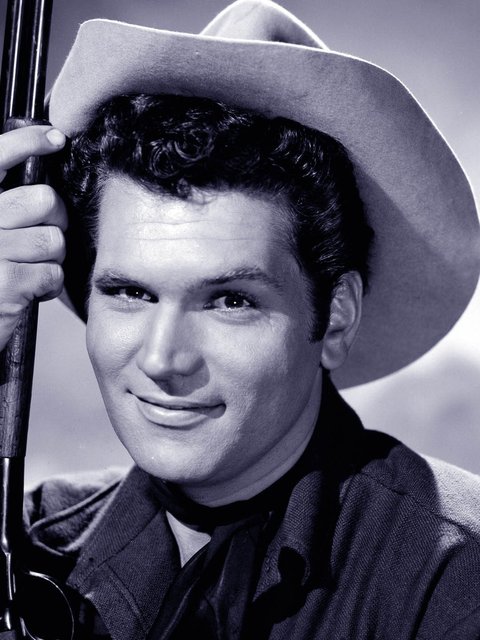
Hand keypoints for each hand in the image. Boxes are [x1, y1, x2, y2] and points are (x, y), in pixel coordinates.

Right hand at [0, 125, 66, 351]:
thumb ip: (4, 211)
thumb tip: (45, 192)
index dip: (28, 141)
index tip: (54, 137)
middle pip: (44, 201)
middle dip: (55, 221)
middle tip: (42, 238)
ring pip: (53, 240)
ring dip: (49, 260)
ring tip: (28, 270)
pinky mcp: (5, 282)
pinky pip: (53, 273)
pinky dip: (48, 287)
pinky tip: (28, 292)